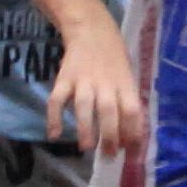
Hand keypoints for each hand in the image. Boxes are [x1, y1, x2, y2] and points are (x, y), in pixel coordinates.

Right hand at [44, 29, 145, 159]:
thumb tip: (130, 136)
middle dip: (109, 136)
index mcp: (125, 84)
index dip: (133, 131)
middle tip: (108, 155)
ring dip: (85, 128)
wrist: (92, 31)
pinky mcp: (64, 79)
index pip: (132, 110)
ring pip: (84, 106)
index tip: (130, 151)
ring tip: (85, 148)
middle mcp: (105, 83)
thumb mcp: (128, 77)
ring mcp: (83, 81)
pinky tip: (53, 134)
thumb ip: (128, 103)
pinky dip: (53, 117)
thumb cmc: (114, 60)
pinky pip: (56, 99)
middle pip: (109, 111)